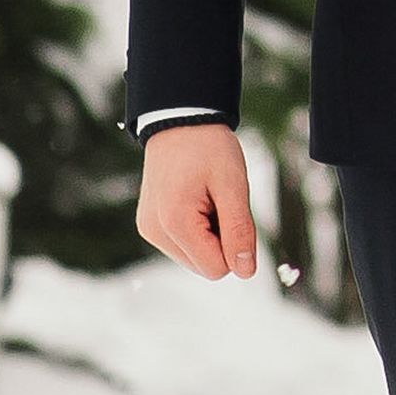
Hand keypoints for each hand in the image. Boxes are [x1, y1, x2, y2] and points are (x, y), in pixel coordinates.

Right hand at [139, 119, 262, 282]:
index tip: (230, 209)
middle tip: (219, 201)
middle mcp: (155, 233)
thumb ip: (239, 232)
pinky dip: (197, 229)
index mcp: (175, 223)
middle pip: (205, 266)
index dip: (235, 244)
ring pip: (195, 258)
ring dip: (210, 234)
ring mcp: (149, 230)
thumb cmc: (209, 149)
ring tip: (206, 198)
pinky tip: (195, 200)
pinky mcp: (149, 226)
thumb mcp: (234, 187)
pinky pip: (184, 245)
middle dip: (221, 240)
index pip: (217, 269)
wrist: (180, 122)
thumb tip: (246, 272)